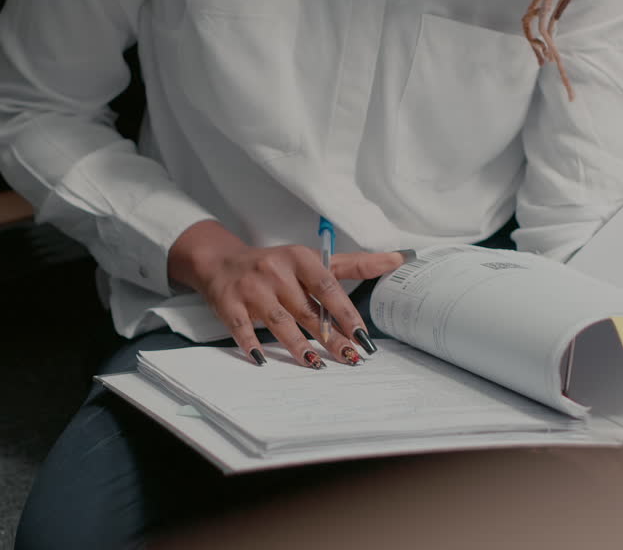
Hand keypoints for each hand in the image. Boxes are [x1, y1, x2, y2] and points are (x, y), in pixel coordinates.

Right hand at [168, 220, 403, 367]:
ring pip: (279, 321)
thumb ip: (355, 264)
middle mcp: (275, 271)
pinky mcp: (228, 304)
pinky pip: (242, 328)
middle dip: (330, 337)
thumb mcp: (311, 260)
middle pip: (307, 310)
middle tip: (350, 357)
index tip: (364, 336)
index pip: (328, 287)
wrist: (222, 261)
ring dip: (297, 345)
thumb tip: (400, 258)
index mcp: (299, 258)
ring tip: (316, 364)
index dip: (346, 313)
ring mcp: (251, 288)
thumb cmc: (275, 265)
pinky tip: (263, 360)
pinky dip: (252, 345)